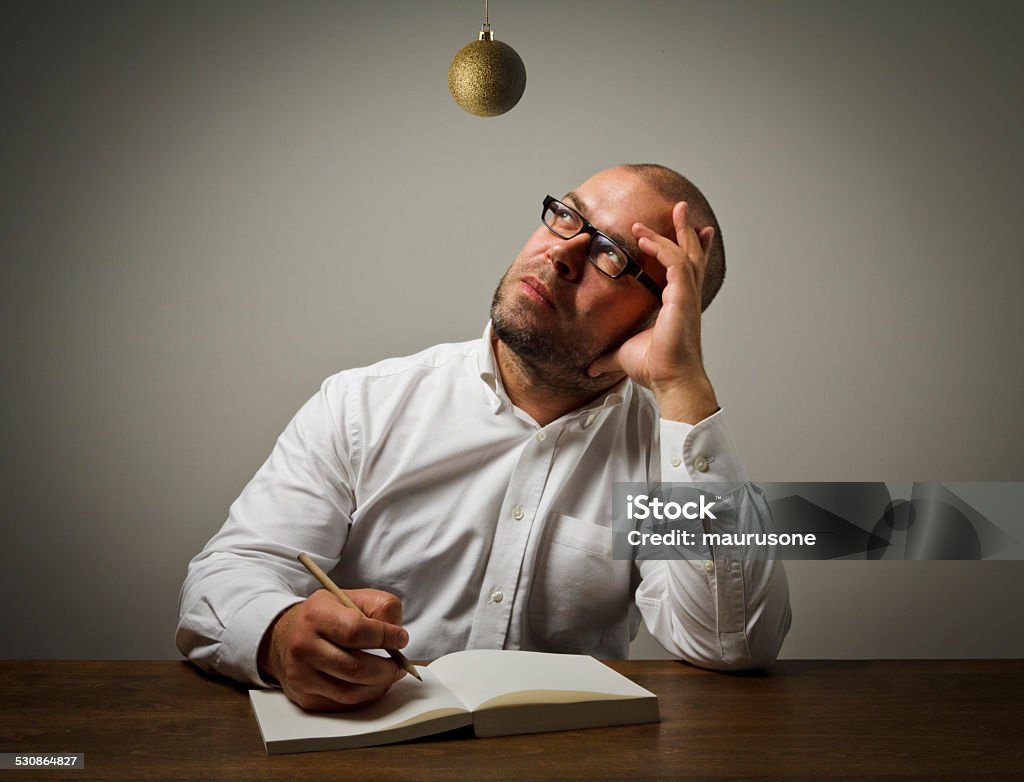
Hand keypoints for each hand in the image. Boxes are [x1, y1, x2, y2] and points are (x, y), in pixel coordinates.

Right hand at [257, 588, 408, 710]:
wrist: (287, 636)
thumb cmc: (327, 616)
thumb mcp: (353, 598)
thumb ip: (381, 608)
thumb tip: (398, 636)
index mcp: (316, 615)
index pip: (356, 631)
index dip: (385, 637)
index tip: (401, 639)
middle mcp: (303, 646)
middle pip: (355, 668)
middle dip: (387, 669)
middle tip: (400, 664)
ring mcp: (301, 676)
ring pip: (351, 692)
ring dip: (379, 686)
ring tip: (388, 674)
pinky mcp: (305, 698)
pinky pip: (344, 705)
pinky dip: (365, 697)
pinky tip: (371, 684)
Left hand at [587, 201, 718, 423]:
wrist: (670, 381)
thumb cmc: (655, 368)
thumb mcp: (624, 355)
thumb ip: (608, 356)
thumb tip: (591, 367)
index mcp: (678, 305)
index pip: (685, 270)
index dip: (685, 249)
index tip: (680, 231)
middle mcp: (686, 297)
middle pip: (692, 254)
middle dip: (686, 230)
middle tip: (679, 208)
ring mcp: (687, 297)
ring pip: (685, 253)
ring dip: (674, 232)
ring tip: (669, 212)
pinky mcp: (682, 298)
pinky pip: (676, 264)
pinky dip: (662, 249)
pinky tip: (646, 239)